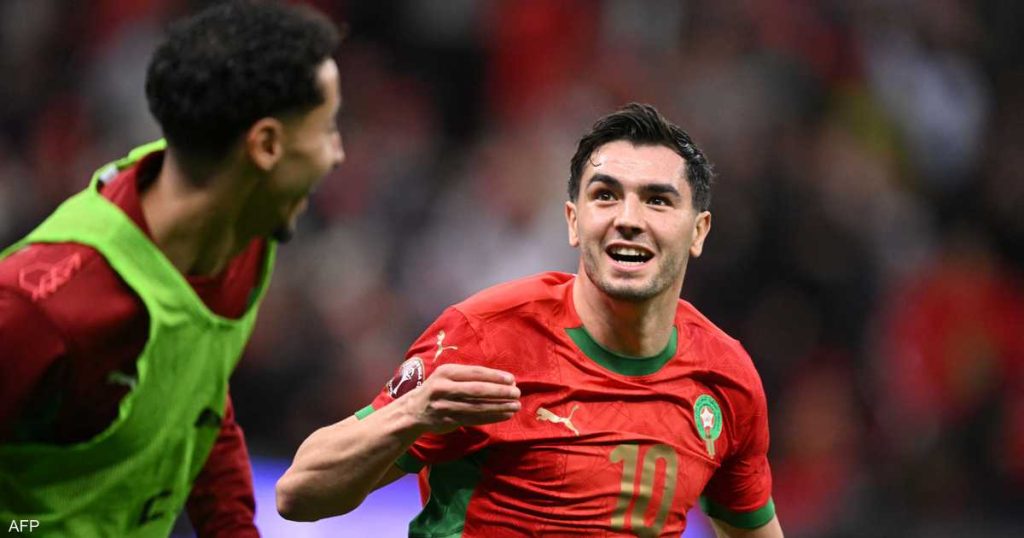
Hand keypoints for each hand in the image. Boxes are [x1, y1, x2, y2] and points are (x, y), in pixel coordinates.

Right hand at [403, 364, 520, 433]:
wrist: (414, 410)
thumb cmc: (437, 389)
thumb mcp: (447, 376)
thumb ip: (468, 376)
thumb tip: (500, 379)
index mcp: (446, 372)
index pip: (475, 373)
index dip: (495, 376)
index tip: (511, 379)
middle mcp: (444, 388)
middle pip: (477, 390)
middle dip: (500, 392)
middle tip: (517, 393)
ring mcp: (446, 405)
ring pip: (478, 407)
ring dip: (499, 407)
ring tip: (515, 406)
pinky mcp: (448, 420)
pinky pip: (474, 419)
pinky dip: (491, 417)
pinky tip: (504, 415)